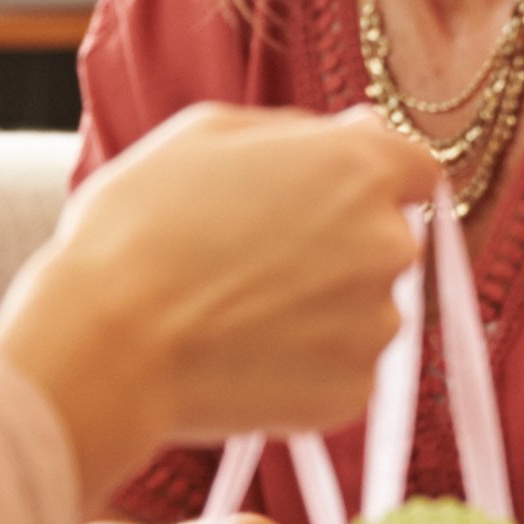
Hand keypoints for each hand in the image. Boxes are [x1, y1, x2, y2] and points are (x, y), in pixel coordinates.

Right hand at [0, 108, 436, 501]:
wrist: (106, 342)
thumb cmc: (140, 225)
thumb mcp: (206, 133)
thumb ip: (297, 129)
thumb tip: (350, 133)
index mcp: (359, 169)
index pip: (417, 168)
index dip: (371, 177)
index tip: (321, 193)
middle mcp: (387, 245)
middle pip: (388, 239)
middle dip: (338, 243)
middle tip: (255, 255)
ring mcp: (375, 326)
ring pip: (365, 307)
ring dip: (322, 305)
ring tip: (238, 309)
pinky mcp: (352, 393)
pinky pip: (341, 367)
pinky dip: (304, 363)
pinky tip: (242, 353)